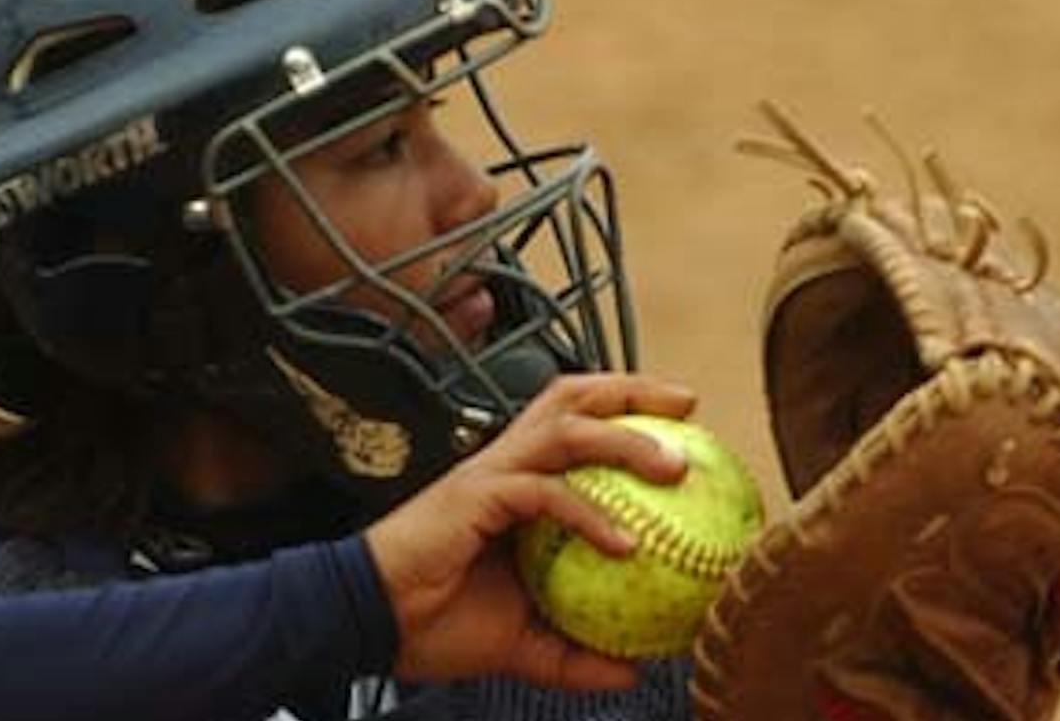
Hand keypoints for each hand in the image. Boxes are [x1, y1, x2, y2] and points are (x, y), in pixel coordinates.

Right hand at [363, 373, 696, 690]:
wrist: (373, 622)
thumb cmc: (436, 623)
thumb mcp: (523, 645)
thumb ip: (575, 654)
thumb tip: (633, 670)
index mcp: (518, 482)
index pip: (576, 422)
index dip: (627, 410)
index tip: (684, 424)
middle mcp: (506, 463)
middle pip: (572, 398)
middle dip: (631, 389)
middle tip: (687, 405)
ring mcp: (490, 474)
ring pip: (564, 428)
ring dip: (623, 438)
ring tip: (673, 467)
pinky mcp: (476, 495)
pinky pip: (545, 492)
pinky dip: (589, 513)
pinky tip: (625, 545)